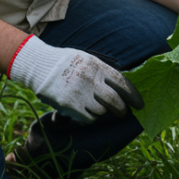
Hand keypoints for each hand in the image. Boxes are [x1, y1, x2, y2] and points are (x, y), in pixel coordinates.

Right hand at [8, 36, 144, 122]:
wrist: (39, 65)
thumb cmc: (66, 63)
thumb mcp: (86, 60)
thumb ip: (103, 72)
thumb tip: (123, 87)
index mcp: (96, 65)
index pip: (121, 82)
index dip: (133, 96)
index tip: (140, 105)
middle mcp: (89, 78)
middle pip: (114, 101)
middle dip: (121, 110)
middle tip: (122, 113)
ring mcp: (78, 92)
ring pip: (101, 111)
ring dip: (100, 111)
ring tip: (92, 106)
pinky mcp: (68, 105)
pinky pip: (88, 118)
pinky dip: (88, 118)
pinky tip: (83, 111)